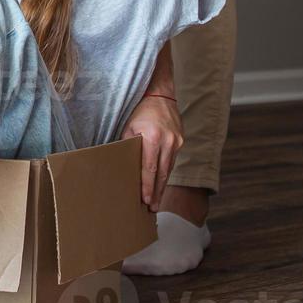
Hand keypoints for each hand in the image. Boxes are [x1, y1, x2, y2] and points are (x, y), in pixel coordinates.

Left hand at [120, 94, 182, 210]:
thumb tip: (122, 167)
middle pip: (162, 174)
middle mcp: (168, 141)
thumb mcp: (128, 127)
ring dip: (161, 185)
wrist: (159, 93)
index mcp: (153, 138)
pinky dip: (165, 172)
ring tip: (155, 200)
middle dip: (156, 192)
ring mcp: (176, 141)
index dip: (147, 186)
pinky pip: (172, 160)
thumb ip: (128, 147)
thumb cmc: (138, 110)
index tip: (145, 200)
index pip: (150, 168)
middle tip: (152, 209)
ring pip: (168, 169)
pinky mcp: (180, 140)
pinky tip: (160, 182)